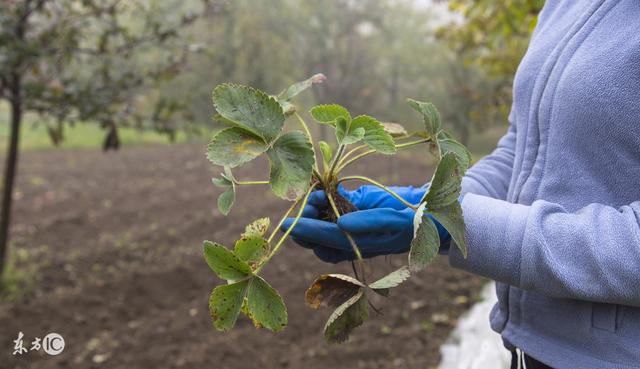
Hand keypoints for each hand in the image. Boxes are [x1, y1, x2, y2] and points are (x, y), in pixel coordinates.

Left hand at [281, 185, 449, 262]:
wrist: (431, 216)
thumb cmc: (415, 219)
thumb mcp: (395, 219)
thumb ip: (368, 221)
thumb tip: (340, 224)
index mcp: (361, 245)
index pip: (326, 239)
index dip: (306, 230)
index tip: (286, 223)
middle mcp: (352, 241)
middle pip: (316, 239)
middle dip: (305, 221)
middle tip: (307, 201)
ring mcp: (351, 230)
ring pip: (320, 228)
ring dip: (312, 212)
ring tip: (316, 194)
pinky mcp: (354, 215)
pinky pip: (330, 215)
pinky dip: (322, 203)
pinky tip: (323, 192)